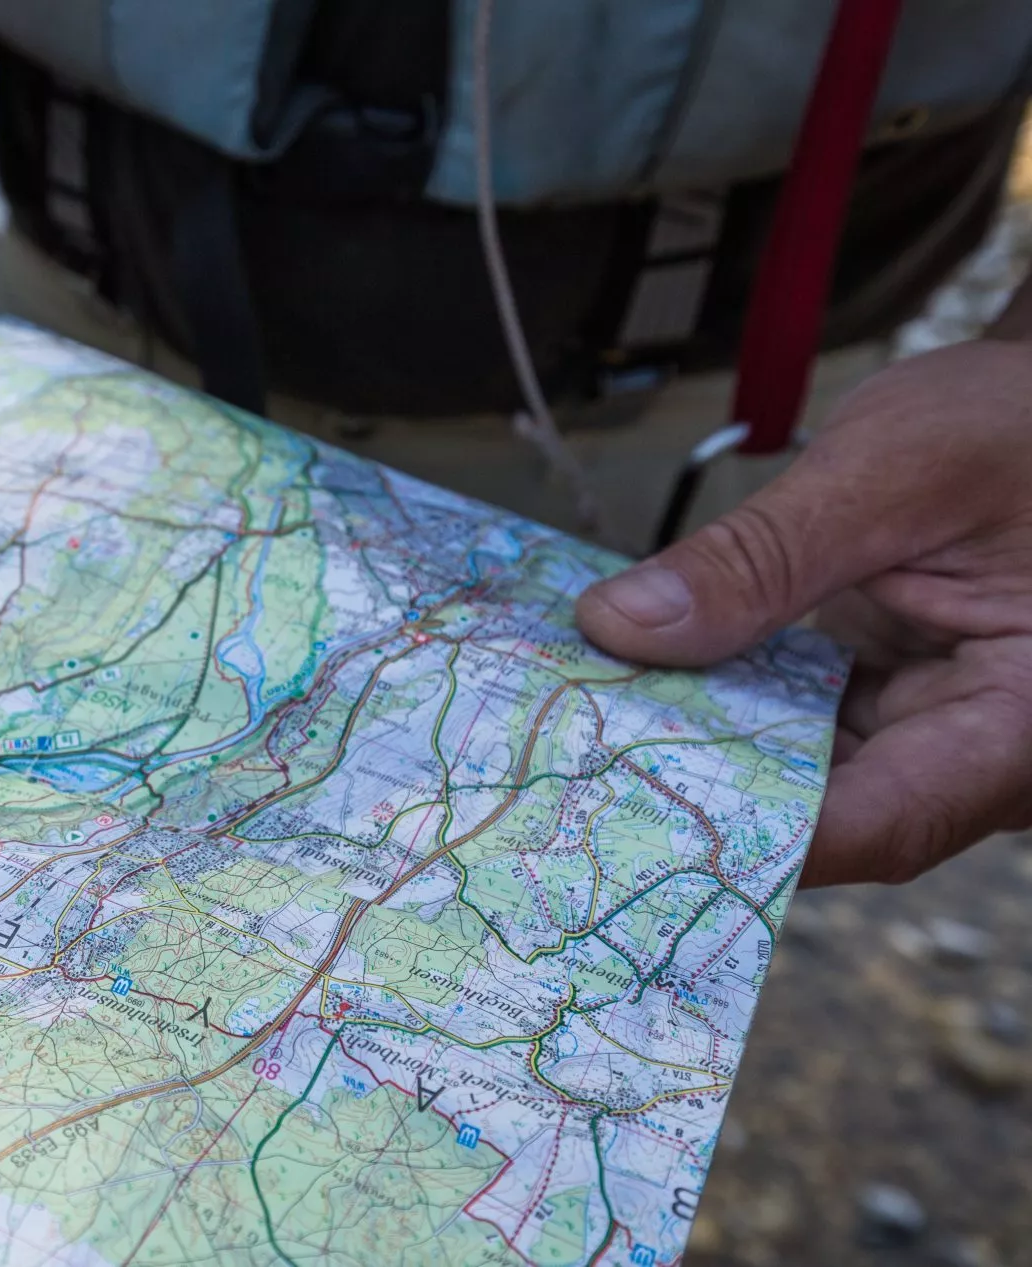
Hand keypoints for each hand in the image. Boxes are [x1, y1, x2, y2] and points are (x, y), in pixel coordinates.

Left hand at [577, 337, 1031, 885]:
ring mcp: (929, 734)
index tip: (621, 814)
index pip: (879, 824)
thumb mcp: (894, 470)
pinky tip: (632, 685)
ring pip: (796, 778)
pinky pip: (792, 729)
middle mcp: (981, 754)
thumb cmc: (1021, 423)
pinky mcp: (885, 703)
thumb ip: (760, 558)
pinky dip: (716, 706)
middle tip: (557, 773)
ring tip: (570, 729)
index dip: (748, 837)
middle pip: (827, 815)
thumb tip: (617, 626)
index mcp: (1024, 723)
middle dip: (693, 793)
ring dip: (692, 750)